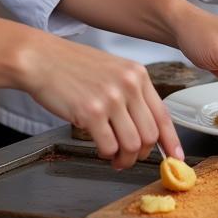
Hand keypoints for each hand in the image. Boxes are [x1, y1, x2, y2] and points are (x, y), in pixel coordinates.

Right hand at [21, 35, 182, 170]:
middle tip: (129, 158)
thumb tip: (145, 126)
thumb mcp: (113, 71)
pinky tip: (99, 147)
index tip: (175, 158)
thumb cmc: (73, 67)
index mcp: (137, 74)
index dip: (171, 141)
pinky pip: (108, 146)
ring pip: (132, 145)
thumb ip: (131, 94)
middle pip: (150, 135)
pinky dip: (106, 153)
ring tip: (113, 157)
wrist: (42, 59)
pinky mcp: (91, 112)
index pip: (163, 115)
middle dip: (141, 154)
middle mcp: (128, 85)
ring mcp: (111, 99)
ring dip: (124, 158)